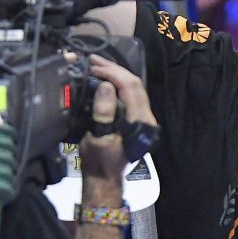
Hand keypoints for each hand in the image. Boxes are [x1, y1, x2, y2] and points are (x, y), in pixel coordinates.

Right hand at [79, 55, 156, 179]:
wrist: (104, 179)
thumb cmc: (99, 161)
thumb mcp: (98, 138)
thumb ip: (104, 112)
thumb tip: (106, 85)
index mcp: (140, 120)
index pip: (130, 87)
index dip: (112, 73)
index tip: (93, 67)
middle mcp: (145, 116)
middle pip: (134, 83)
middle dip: (113, 69)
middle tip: (92, 59)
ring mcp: (141, 117)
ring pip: (132, 87)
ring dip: (115, 74)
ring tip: (96, 64)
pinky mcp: (135, 118)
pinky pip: (128, 94)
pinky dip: (116, 83)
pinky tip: (103, 78)